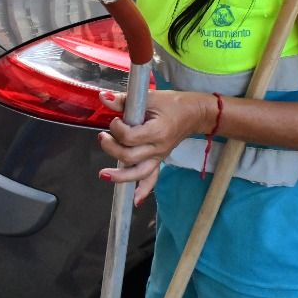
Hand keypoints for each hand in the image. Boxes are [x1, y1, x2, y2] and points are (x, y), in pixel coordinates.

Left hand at [95, 88, 213, 203]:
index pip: (130, 137)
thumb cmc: (172, 104)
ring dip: (120, 176)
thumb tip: (103, 97)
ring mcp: (159, 156)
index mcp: (157, 131)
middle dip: (111, 148)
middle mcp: (158, 148)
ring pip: (139, 172)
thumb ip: (124, 100)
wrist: (195, 113)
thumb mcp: (149, 97)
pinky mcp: (159, 160)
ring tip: (104, 175)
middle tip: (102, 137)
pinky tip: (135, 200)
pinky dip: (144, 189)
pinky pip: (153, 178)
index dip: (117, 128)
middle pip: (130, 157)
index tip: (116, 119)